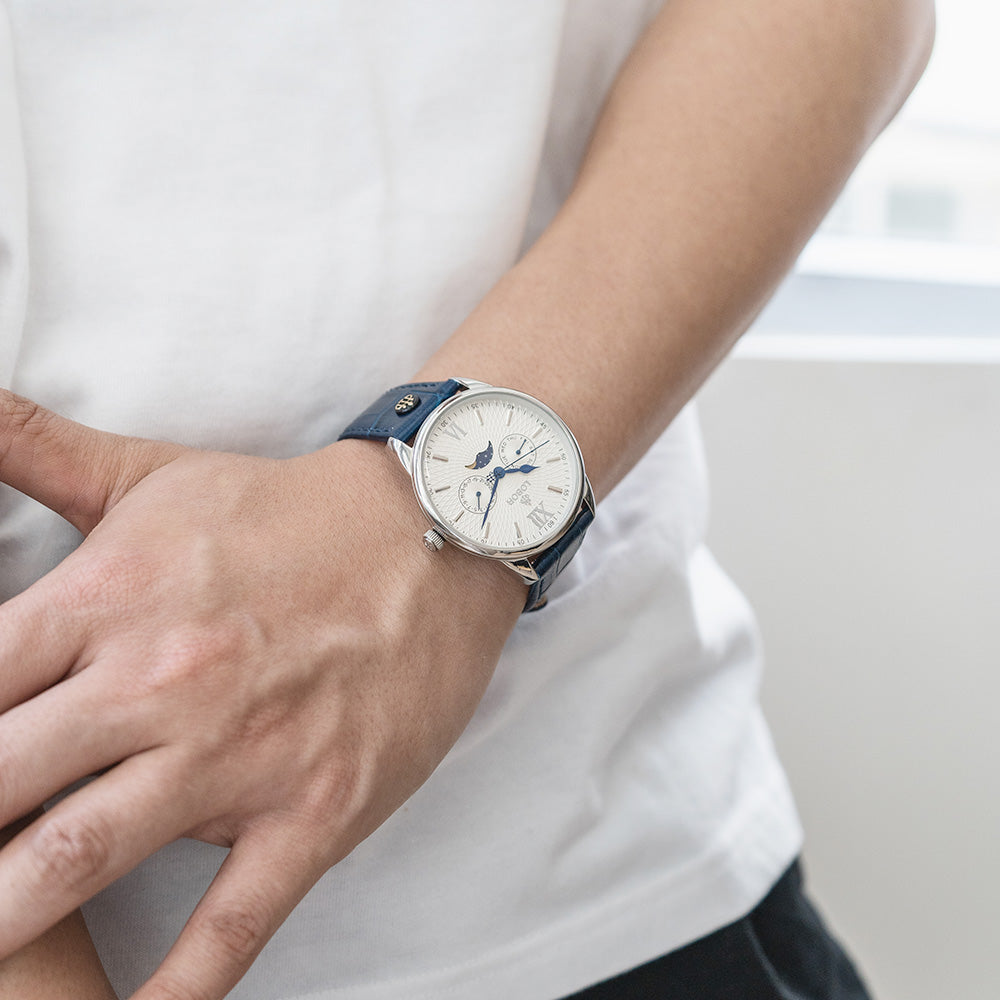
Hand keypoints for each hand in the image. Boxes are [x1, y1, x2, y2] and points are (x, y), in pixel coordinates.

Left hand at [0, 390, 522, 997]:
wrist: (435, 534)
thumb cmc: (289, 512)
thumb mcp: (153, 474)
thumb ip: (36, 446)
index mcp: (106, 599)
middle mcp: (157, 681)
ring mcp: (236, 753)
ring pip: (78, 860)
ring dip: (2, 919)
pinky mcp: (313, 806)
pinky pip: (232, 923)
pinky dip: (177, 991)